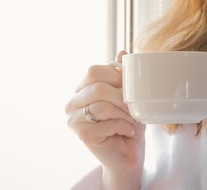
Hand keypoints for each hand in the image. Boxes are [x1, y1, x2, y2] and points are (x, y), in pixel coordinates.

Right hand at [65, 51, 145, 189]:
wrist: (128, 154)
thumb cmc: (128, 123)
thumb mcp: (129, 96)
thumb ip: (123, 75)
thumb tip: (123, 52)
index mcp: (82, 89)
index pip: (93, 70)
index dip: (116, 76)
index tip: (131, 88)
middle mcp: (72, 102)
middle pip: (97, 87)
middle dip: (122, 97)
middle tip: (134, 107)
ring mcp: (73, 119)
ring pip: (102, 105)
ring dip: (124, 113)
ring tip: (132, 120)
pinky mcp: (81, 134)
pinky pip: (105, 123)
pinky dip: (122, 126)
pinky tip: (127, 131)